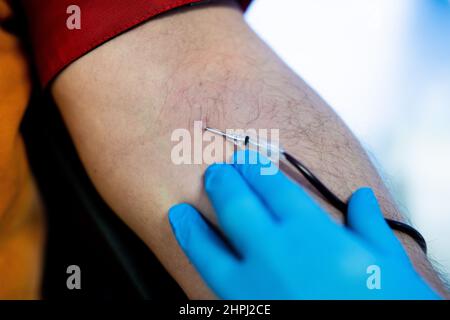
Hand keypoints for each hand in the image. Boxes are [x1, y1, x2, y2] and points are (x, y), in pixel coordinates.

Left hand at [168, 150, 439, 298]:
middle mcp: (274, 254)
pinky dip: (197, 267)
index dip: (255, 167)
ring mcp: (252, 288)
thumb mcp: (388, 263)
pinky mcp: (244, 312)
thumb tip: (361, 196)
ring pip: (208, 248)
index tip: (245, 156)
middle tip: (215, 172)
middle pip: (236, 206)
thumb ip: (370, 224)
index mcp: (310, 233)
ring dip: (192, 226)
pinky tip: (192, 261)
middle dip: (223, 183)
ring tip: (179, 212)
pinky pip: (210, 284)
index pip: (272, 186)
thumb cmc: (386, 305)